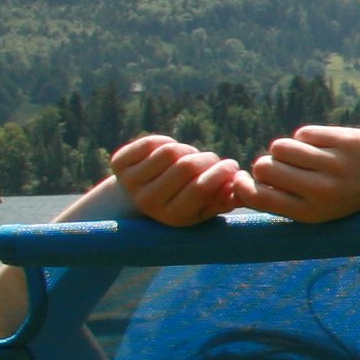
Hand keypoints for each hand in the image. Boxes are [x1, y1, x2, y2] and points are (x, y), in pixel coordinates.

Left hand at [104, 132, 247, 226]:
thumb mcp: (205, 209)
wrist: (136, 204)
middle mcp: (149, 202)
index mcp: (173, 217)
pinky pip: (152, 142)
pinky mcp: (119, 164)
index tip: (232, 166)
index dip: (222, 172)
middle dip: (207, 159)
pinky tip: (170, 153)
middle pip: (187, 166)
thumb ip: (226, 199)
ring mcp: (131, 183)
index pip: (201, 187)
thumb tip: (241, 186)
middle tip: (213, 160)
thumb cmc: (182, 204)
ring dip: (188, 150)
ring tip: (190, 158)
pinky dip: (168, 141)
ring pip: (170, 151)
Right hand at [234, 125, 359, 224]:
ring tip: (301, 157)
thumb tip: (235, 182)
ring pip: (281, 146)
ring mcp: (337, 164)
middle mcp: (323, 190)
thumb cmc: (342, 197)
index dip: (243, 185)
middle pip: (265, 167)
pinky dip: (306, 138)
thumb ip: (279, 199)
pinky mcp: (347, 140)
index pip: (257, 196)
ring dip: (285, 149)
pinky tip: (321, 148)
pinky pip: (304, 133)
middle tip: (282, 168)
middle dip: (267, 165)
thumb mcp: (314, 210)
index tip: (244, 179)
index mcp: (311, 213)